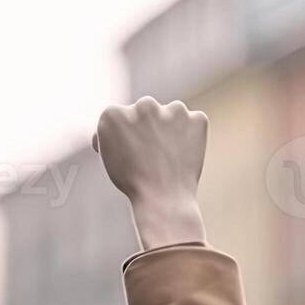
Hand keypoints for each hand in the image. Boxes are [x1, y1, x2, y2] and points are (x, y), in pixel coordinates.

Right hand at [94, 97, 208, 250]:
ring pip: (170, 114)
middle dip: (147, 128)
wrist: (162, 199)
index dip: (123, 137)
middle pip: (145, 111)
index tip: (128, 153)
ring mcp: (173, 109)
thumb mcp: (107, 155)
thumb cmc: (131, 181)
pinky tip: (182, 155)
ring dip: (169, 128)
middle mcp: (143, 105)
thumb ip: (113, 132)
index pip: (119, 117)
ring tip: (166, 157)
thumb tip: (123, 123)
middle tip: (149, 154)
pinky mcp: (197, 118)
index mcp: (114, 114)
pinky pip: (193, 123)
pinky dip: (190, 136)